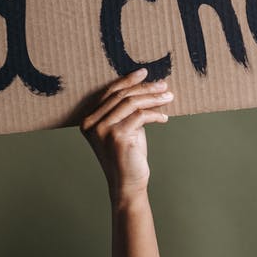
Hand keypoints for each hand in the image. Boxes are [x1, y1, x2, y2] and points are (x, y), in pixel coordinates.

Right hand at [80, 69, 173, 200]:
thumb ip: (127, 111)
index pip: (109, 93)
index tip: (144, 72)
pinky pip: (140, 116)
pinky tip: (164, 117)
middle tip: (164, 84)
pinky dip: (155, 114)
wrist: (128, 183)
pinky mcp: (117, 136)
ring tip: (169, 97)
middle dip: (145, 87)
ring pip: (131, 103)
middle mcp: (91, 123)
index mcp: (88, 120)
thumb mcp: (125, 129)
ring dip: (153, 98)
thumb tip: (146, 88)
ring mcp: (102, 130)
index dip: (127, 81)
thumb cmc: (128, 156)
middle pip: (121, 95)